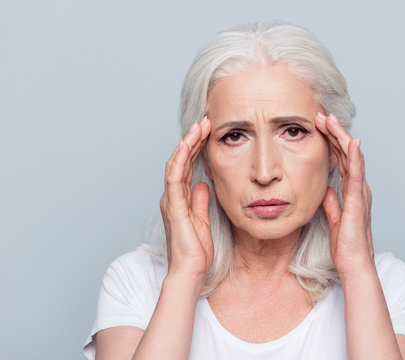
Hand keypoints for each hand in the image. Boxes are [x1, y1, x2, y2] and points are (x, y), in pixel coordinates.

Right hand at [160, 117, 212, 280]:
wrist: (190, 271)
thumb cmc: (195, 251)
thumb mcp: (202, 220)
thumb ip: (200, 202)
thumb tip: (202, 185)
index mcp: (179, 199)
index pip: (186, 166)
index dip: (196, 147)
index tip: (208, 131)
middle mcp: (172, 196)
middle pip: (180, 160)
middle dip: (193, 139)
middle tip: (205, 121)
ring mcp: (171, 200)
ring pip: (176, 163)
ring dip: (188, 143)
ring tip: (199, 125)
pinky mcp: (173, 207)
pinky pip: (174, 178)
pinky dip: (180, 159)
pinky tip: (187, 144)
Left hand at [314, 113, 373, 275]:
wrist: (354, 264)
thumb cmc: (346, 245)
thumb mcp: (334, 218)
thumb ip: (332, 202)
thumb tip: (326, 189)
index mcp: (352, 191)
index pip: (342, 160)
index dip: (331, 141)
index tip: (319, 126)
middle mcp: (359, 188)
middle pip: (347, 154)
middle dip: (335, 133)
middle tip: (322, 115)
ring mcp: (361, 193)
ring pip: (352, 158)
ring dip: (342, 137)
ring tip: (331, 120)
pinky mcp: (359, 202)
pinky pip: (357, 175)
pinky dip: (356, 157)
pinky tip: (352, 142)